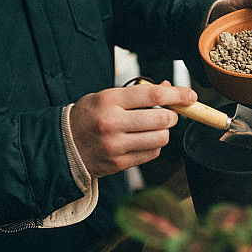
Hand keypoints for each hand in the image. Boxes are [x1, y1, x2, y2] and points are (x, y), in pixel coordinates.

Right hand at [69, 81, 196, 177]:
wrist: (62, 146)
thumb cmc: (87, 117)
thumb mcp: (106, 96)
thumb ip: (137, 93)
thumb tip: (169, 88)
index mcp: (109, 100)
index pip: (153, 94)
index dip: (177, 94)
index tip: (190, 96)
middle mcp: (112, 123)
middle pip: (161, 119)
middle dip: (172, 115)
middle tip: (169, 114)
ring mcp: (116, 145)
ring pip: (160, 138)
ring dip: (163, 132)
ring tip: (153, 128)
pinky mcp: (118, 163)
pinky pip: (151, 154)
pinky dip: (154, 146)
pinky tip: (143, 141)